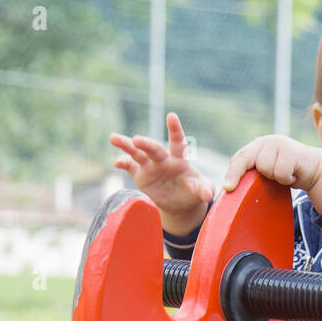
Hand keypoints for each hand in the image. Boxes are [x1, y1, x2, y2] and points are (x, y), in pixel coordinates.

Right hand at [109, 112, 213, 235]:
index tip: (171, 116)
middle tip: (137, 140)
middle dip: (146, 144)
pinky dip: (122, 163)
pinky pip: (129, 166)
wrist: (179, 203)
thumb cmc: (192, 191)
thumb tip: (208, 194)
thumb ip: (204, 189)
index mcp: (179, 159)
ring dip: (126, 145)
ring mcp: (150, 165)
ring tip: (114, 138)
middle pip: (154, 148)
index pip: (178, 142)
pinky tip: (116, 163)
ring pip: (137, 153)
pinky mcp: (140, 174)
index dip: (175, 129)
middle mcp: (163, 159)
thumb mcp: (200, 190)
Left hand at [222, 135, 321, 193]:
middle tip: (233, 188)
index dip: (232, 173)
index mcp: (257, 146)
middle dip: (240, 176)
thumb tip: (231, 188)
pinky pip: (280, 173)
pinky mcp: (291, 151)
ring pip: (265, 168)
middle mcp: (266, 142)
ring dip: (274, 178)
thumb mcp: (268, 171)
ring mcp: (278, 144)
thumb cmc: (288, 172)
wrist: (313, 169)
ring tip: (284, 175)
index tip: (227, 188)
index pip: (239, 158)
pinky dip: (286, 179)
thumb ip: (253, 173)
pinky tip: (293, 175)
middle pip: (247, 161)